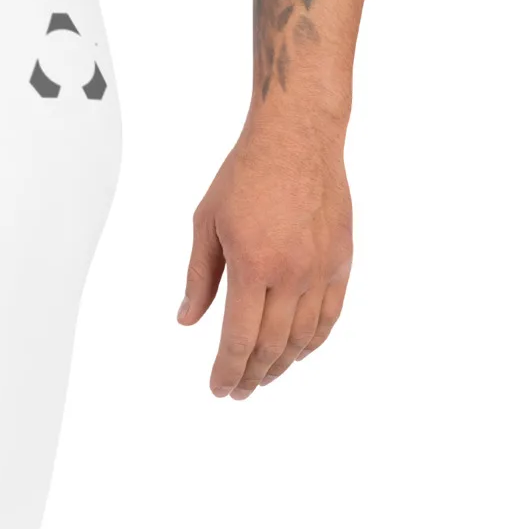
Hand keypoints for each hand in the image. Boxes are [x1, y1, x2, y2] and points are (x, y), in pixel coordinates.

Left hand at [177, 112, 353, 399]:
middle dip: (251, 377)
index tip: (219, 388)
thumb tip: (187, 321)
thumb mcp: (206, 224)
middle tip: (237, 391)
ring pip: (303, 339)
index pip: (238, 340)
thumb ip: (199, 278)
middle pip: (271, 348)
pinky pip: (329, 316)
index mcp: (252, 266)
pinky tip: (298, 353)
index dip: (227, 372)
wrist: (297, 137)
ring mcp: (320, 269)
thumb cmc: (247, 174)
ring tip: (263, 377)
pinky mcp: (340, 260)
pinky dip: (313, 342)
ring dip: (281, 365)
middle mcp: (291, 273)